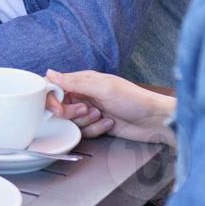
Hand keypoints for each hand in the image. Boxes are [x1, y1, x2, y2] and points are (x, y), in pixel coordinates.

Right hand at [44, 69, 176, 145]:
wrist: (154, 120)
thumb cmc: (134, 99)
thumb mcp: (102, 88)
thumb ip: (74, 82)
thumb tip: (50, 73)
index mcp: (83, 81)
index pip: (55, 86)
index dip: (52, 98)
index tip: (57, 108)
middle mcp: (84, 95)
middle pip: (60, 107)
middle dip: (71, 113)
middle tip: (88, 110)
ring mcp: (89, 111)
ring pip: (71, 122)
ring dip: (86, 121)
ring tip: (102, 115)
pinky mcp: (96, 126)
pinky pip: (83, 132)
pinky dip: (95, 129)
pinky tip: (109, 123)